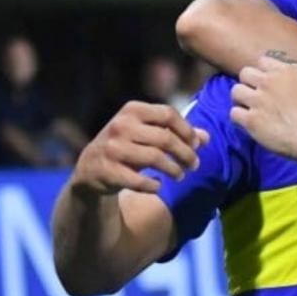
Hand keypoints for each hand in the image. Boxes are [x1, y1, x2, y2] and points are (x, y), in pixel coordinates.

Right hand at [69, 102, 208, 195]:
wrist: (90, 168)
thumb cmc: (127, 146)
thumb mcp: (148, 134)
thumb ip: (176, 133)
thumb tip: (206, 138)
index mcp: (132, 110)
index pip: (168, 114)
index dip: (187, 130)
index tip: (197, 145)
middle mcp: (120, 125)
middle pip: (165, 138)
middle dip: (185, 154)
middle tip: (194, 165)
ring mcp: (112, 148)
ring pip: (155, 158)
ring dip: (174, 170)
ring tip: (180, 176)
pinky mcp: (106, 170)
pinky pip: (139, 180)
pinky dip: (153, 185)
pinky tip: (158, 185)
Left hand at [231, 57, 296, 160]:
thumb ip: (294, 75)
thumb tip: (283, 74)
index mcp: (286, 71)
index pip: (262, 61)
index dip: (263, 73)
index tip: (267, 84)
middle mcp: (270, 82)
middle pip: (245, 73)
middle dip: (249, 84)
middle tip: (256, 96)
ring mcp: (259, 100)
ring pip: (236, 91)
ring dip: (242, 100)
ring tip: (250, 109)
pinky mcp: (252, 120)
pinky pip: (234, 113)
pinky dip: (240, 118)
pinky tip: (250, 123)